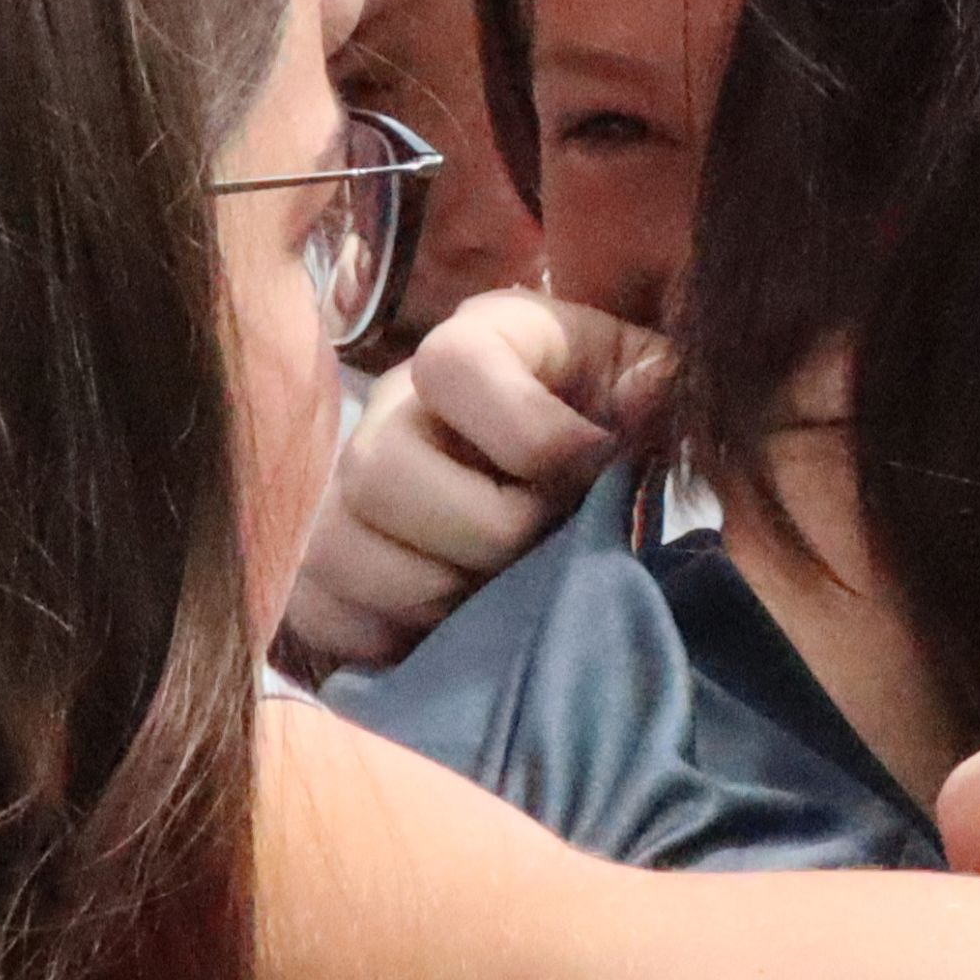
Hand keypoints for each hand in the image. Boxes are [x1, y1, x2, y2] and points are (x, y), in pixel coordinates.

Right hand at [279, 291, 652, 673]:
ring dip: (439, 593)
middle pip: (381, 469)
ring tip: (503, 594)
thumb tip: (638, 404)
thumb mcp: (649, 384)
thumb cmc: (612, 423)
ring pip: (342, 549)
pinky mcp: (319, 566)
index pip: (452, 363)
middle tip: (543, 547)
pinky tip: (454, 630)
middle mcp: (391, 405)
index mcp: (476, 341)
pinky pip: (320, 612)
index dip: (532, 432)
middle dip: (484, 530)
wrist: (563, 490)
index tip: (594, 469)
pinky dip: (391, 638)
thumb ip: (660, 384)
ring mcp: (342, 489)